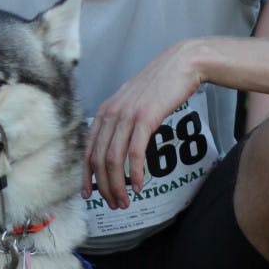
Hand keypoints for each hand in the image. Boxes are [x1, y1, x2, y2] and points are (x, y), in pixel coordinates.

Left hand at [83, 44, 201, 208]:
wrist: (180, 64)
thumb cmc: (159, 84)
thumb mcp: (132, 101)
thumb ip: (121, 120)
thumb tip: (117, 144)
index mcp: (105, 111)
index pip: (88, 150)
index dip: (87, 176)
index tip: (90, 194)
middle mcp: (111, 113)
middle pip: (99, 159)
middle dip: (104, 187)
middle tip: (114, 204)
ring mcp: (127, 115)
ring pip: (114, 159)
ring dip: (118, 185)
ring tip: (126, 201)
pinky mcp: (145, 118)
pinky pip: (135, 153)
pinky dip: (136, 173)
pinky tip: (139, 186)